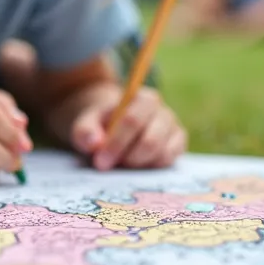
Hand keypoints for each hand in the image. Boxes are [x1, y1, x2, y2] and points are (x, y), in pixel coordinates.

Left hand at [70, 87, 185, 169]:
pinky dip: (150, 167)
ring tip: (121, 162)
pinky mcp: (178, 144)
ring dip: (137, 164)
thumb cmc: (101, 125)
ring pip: (161, 153)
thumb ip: (85, 131)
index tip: (100, 161)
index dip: (116, 143)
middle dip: (127, 158)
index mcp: (141, 98)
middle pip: (150, 140)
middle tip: (108, 167)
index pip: (132, 120)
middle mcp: (162, 111)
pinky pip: (168, 161)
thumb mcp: (87, 124)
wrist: (115, 128)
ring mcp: (173, 128)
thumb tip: (95, 144)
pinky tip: (136, 164)